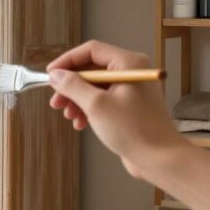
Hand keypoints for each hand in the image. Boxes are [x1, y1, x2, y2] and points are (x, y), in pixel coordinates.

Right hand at [46, 40, 181, 178]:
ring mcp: (131, 89)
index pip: (91, 51)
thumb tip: (55, 75)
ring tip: (68, 115)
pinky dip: (88, 109)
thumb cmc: (134, 130)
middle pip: (91, 69)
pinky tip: (81, 123)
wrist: (159, 158)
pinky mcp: (129, 106)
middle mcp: (132, 72)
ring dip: (77, 100)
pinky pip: (103, 100)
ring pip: (95, 86)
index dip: (68, 61)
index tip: (51, 74)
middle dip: (71, 86)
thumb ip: (73, 86)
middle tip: (56, 100)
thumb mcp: (96, 105)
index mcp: (129, 64)